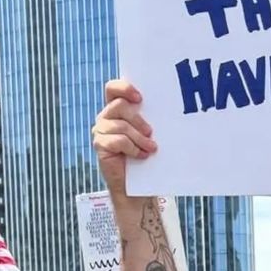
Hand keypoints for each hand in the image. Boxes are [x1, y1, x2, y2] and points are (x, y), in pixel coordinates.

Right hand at [91, 80, 156, 196]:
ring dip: (140, 138)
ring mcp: (101, 130)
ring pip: (121, 125)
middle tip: (151, 133)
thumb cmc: (147, 152)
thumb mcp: (149, 132)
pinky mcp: (100, 145)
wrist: (136, 183)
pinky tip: (142, 155)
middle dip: (139, 120)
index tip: (140, 98)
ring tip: (151, 148)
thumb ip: (150, 118)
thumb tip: (170, 109)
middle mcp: (106, 116)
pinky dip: (133, 148)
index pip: (112, 89)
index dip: (124, 88)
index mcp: (117, 108)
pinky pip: (118, 141)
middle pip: (120, 106)